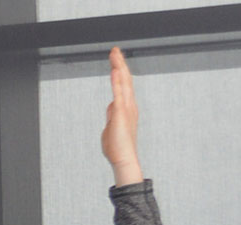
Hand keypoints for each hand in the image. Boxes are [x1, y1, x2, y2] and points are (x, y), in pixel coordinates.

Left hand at [101, 47, 141, 186]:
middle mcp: (129, 105)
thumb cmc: (117, 147)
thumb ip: (111, 115)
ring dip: (118, 67)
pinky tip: (114, 70)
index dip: (119, 72)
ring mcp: (126, 108)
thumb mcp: (111, 127)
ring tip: (114, 54)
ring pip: (123, 82)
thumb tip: (111, 106)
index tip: (115, 60)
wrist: (123, 159)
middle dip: (119, 63)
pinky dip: (116, 82)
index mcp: (127, 108)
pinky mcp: (121, 113)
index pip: (123, 85)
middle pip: (124, 79)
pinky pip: (118, 94)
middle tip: (115, 50)